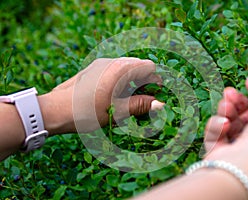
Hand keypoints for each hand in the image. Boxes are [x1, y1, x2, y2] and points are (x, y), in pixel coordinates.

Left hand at [39, 57, 162, 134]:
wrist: (54, 111)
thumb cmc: (86, 112)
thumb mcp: (117, 111)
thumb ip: (140, 105)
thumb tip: (161, 104)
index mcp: (120, 69)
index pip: (148, 67)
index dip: (155, 82)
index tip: (154, 98)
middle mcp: (111, 62)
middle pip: (138, 68)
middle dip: (144, 84)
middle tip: (141, 104)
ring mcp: (100, 64)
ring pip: (126, 71)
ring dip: (132, 85)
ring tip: (127, 104)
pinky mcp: (92, 70)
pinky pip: (113, 72)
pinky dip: (120, 84)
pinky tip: (114, 99)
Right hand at [205, 75, 247, 150]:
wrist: (244, 166)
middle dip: (238, 100)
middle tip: (230, 92)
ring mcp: (241, 151)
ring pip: (231, 122)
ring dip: (227, 110)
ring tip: (225, 106)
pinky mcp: (222, 154)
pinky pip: (217, 134)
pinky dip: (218, 127)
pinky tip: (222, 126)